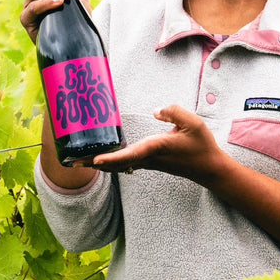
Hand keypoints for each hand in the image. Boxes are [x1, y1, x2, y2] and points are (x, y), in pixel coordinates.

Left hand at [91, 105, 227, 186]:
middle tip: (70, 161)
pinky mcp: (151, 163)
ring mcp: (149, 163)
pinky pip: (126, 164)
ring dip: (100, 163)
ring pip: (120, 165)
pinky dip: (112, 162)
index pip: (131, 154)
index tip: (95, 161)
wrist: (209, 168)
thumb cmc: (201, 145)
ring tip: (79, 160)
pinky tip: (103, 160)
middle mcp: (149, 158)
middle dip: (94, 163)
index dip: (112, 159)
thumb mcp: (193, 122)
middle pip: (117, 163)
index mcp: (157, 148)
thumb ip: (174, 112)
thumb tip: (156, 111)